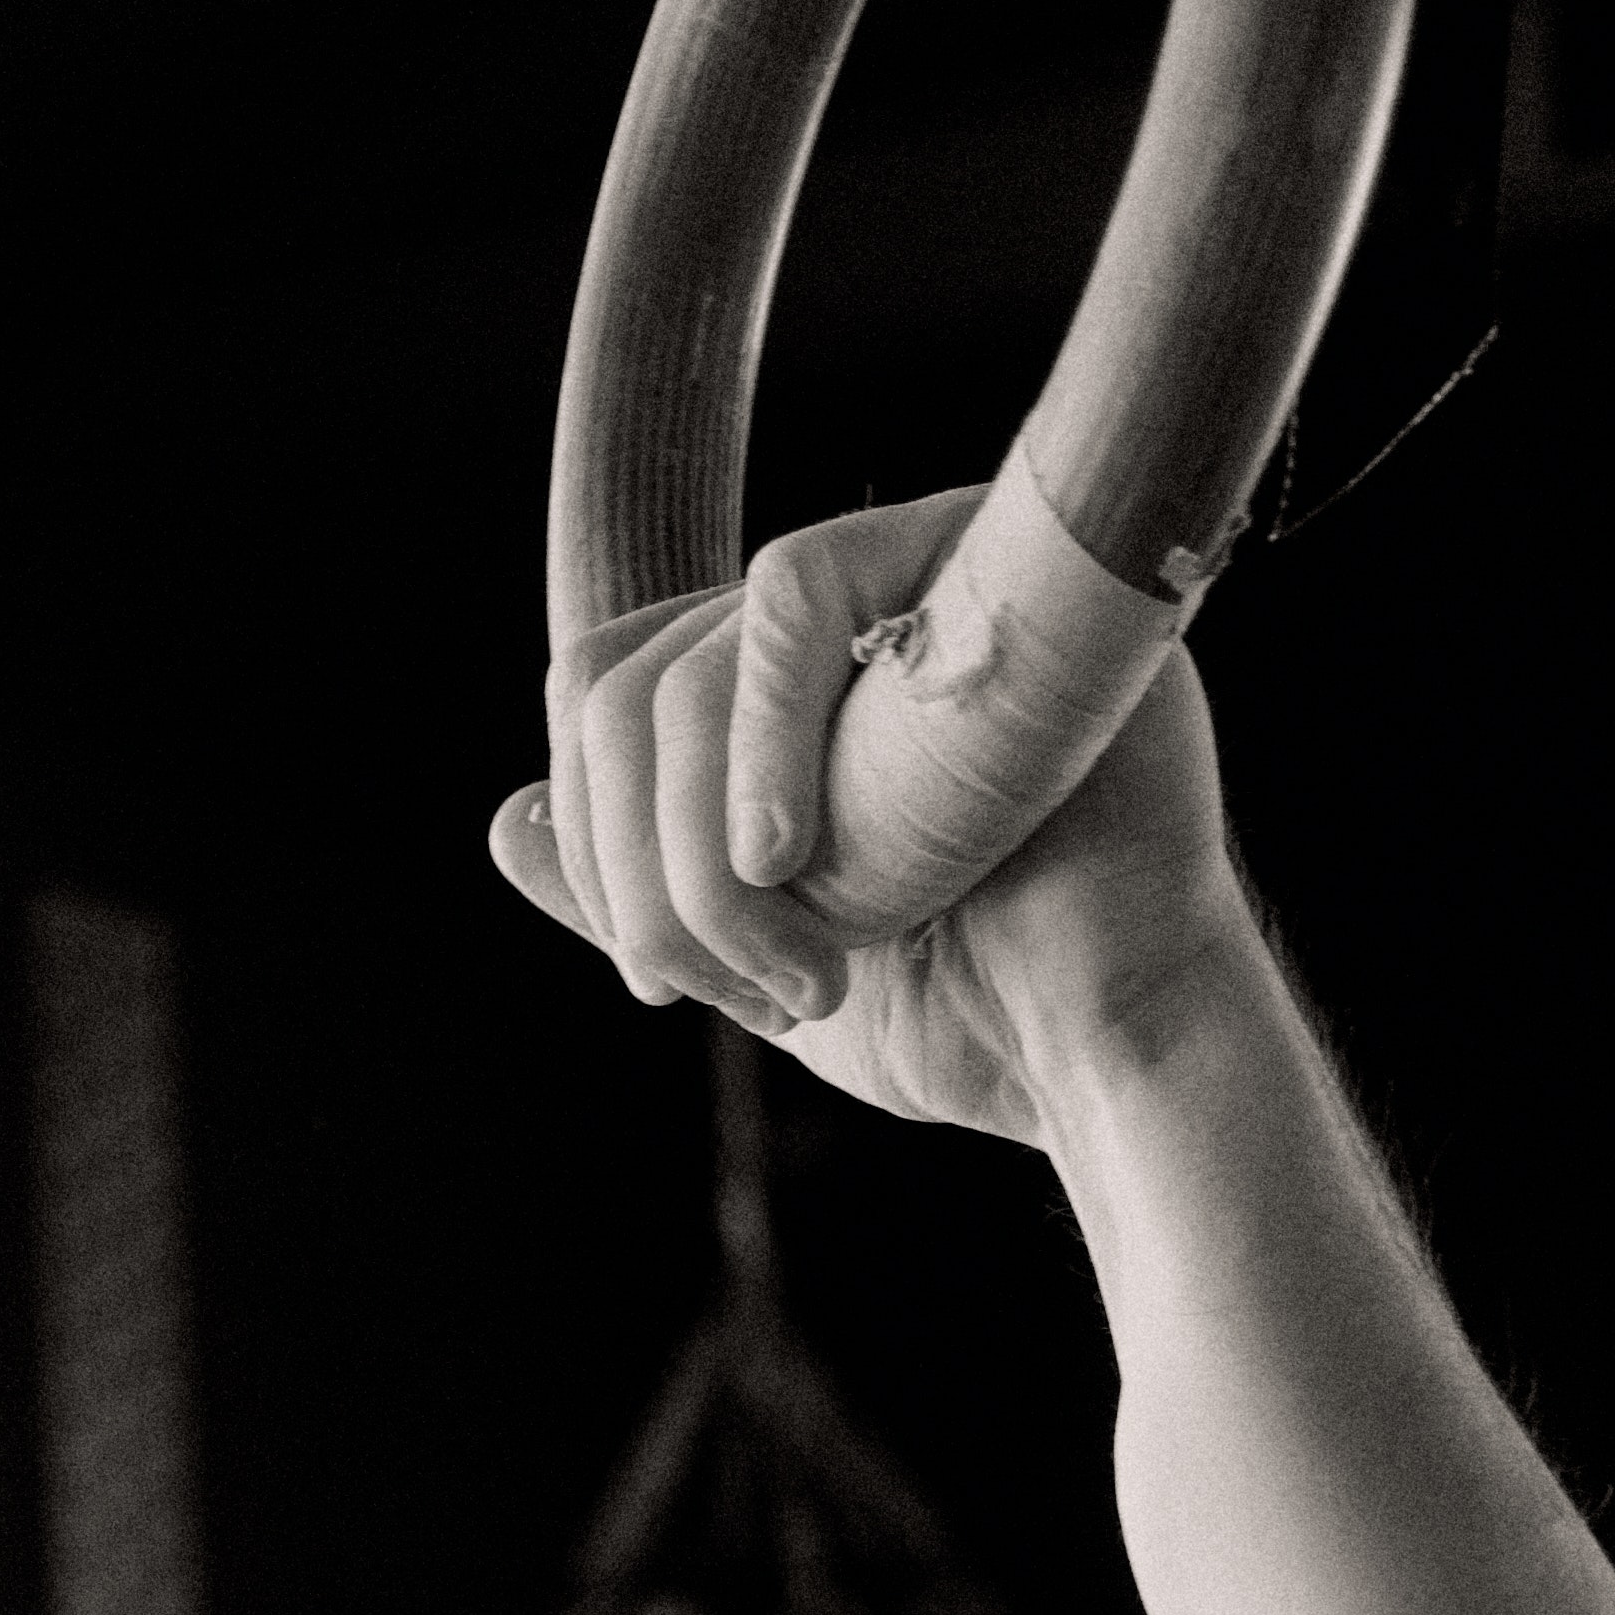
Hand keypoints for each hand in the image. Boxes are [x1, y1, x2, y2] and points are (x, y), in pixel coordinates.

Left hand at [489, 487, 1243, 1145]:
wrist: (1107, 1055)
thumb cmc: (972, 1020)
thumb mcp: (762, 964)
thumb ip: (642, 890)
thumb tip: (507, 813)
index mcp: (815, 690)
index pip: (626, 687)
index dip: (602, 825)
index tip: (656, 974)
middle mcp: (870, 610)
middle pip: (634, 674)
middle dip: (638, 859)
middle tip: (712, 990)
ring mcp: (935, 573)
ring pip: (692, 653)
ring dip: (699, 850)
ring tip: (799, 972)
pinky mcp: (995, 558)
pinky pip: (794, 580)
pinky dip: (755, 735)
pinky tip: (790, 862)